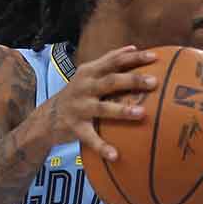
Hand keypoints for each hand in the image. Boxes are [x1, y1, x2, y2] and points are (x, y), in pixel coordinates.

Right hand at [39, 45, 158, 158]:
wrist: (47, 117)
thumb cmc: (77, 93)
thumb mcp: (88, 74)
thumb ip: (108, 61)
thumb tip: (133, 48)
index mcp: (90, 72)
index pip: (113, 60)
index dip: (133, 58)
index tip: (155, 57)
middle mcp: (84, 87)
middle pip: (110, 81)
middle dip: (132, 80)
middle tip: (153, 82)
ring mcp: (79, 107)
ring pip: (103, 108)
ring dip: (122, 110)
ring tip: (142, 113)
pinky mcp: (75, 127)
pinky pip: (90, 138)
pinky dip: (102, 147)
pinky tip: (115, 155)